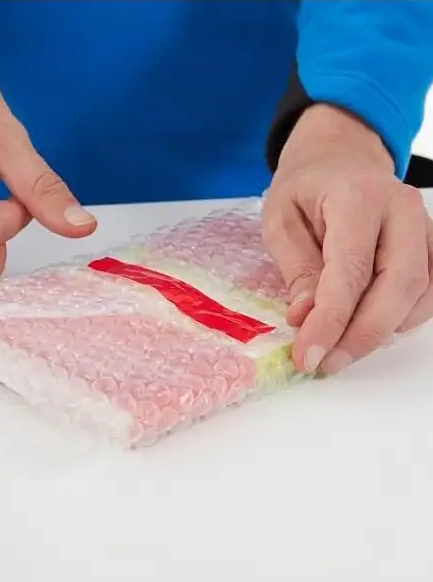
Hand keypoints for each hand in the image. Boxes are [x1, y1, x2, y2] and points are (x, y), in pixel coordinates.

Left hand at [263, 104, 432, 374]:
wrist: (339, 158)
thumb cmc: (305, 187)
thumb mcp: (280, 219)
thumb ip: (296, 266)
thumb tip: (306, 316)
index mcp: (358, 198)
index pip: (351, 270)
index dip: (331, 320)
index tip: (308, 356)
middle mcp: (402, 211)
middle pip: (399, 285)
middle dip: (363, 335)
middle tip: (326, 364)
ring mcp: (424, 227)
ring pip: (420, 294)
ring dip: (381, 332)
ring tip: (338, 350)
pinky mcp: (429, 245)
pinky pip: (426, 293)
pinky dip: (398, 320)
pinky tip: (364, 329)